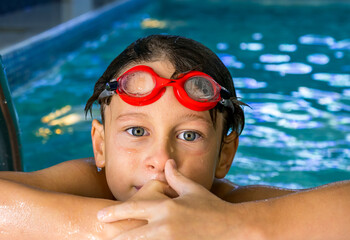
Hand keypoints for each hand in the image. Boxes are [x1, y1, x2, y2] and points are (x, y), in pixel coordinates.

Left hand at [97, 159, 245, 239]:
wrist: (233, 228)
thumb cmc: (212, 207)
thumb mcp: (193, 189)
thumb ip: (176, 177)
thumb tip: (168, 163)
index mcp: (166, 208)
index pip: (133, 209)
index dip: (114, 213)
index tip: (100, 216)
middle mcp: (164, 226)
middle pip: (131, 235)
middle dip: (114, 238)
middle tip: (100, 237)